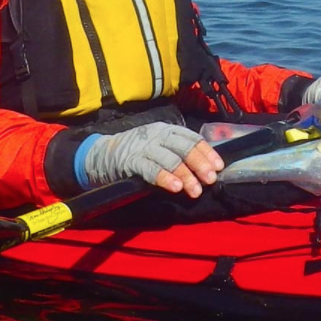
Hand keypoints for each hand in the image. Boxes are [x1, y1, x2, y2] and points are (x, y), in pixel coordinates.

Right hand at [79, 122, 223, 197]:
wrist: (100, 155)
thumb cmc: (135, 153)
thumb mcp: (158, 147)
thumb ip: (177, 153)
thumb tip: (205, 169)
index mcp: (166, 130)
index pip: (191, 138)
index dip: (207, 152)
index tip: (219, 166)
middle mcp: (157, 135)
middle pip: (184, 147)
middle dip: (199, 163)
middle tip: (210, 179)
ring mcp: (144, 147)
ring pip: (170, 159)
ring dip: (185, 175)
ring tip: (195, 190)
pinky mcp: (131, 160)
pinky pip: (150, 169)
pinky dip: (164, 178)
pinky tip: (175, 187)